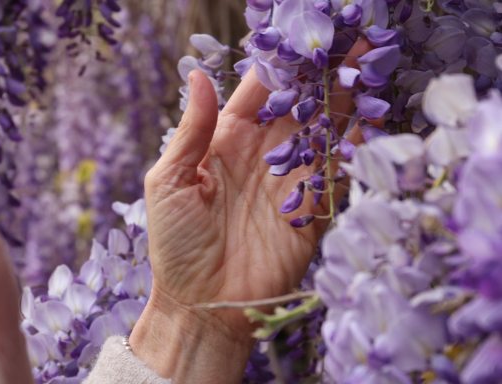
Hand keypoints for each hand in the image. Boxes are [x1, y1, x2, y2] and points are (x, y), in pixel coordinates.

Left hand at [130, 42, 370, 381]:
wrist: (202, 304)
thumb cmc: (175, 244)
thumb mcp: (169, 183)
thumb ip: (190, 131)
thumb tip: (199, 76)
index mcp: (226, 140)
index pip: (260, 91)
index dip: (281, 64)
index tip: (303, 35)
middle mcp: (263, 153)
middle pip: (298, 103)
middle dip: (322, 72)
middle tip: (347, 40)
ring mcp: (290, 180)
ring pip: (322, 131)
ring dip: (343, 101)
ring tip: (364, 66)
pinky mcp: (312, 210)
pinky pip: (336, 173)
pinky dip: (352, 149)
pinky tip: (365, 122)